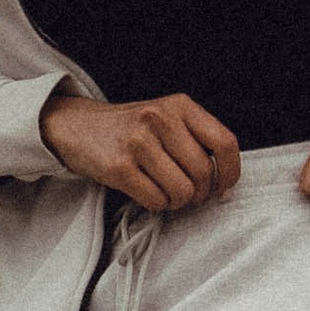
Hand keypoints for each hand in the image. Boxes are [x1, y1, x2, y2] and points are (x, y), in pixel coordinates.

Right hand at [40, 89, 239, 211]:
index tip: (225, 188)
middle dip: (200, 193)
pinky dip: (157, 205)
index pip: (224, 142)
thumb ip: (197, 139)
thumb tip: (226, 182)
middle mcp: (161, 119)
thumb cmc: (132, 128)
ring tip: (166, 193)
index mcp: (181, 105)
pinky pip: (155, 200)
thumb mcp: (168, 117)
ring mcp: (138, 142)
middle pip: (204, 173)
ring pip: (182, 191)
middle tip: (188, 194)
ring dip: (177, 201)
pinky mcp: (118, 166)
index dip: (231, 172)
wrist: (78, 126)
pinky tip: (149, 194)